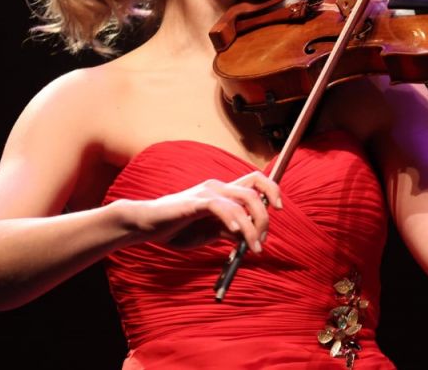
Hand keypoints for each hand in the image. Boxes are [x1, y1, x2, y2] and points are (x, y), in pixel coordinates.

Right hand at [127, 171, 282, 251]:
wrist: (148, 225)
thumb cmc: (177, 227)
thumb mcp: (210, 232)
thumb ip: (229, 230)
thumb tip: (248, 237)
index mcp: (223, 191)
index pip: (255, 180)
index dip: (272, 190)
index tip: (279, 209)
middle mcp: (218, 187)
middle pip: (256, 188)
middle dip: (266, 214)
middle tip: (263, 239)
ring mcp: (207, 192)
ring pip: (244, 200)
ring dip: (253, 226)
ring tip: (254, 247)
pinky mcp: (195, 202)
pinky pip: (221, 206)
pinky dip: (233, 219)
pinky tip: (235, 233)